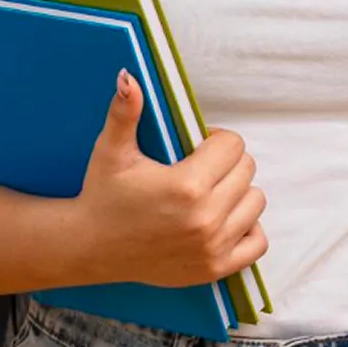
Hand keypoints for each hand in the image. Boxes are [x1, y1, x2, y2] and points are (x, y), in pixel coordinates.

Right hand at [75, 70, 267, 287]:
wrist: (90, 248)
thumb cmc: (102, 196)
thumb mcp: (111, 152)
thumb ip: (124, 112)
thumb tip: (130, 77)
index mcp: (186, 186)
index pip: (233, 145)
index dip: (215, 140)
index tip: (196, 147)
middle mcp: (205, 219)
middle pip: (247, 170)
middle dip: (226, 163)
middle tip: (198, 169)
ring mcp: (212, 247)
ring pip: (255, 201)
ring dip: (237, 193)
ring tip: (208, 193)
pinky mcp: (214, 268)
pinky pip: (257, 243)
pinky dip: (247, 228)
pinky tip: (222, 219)